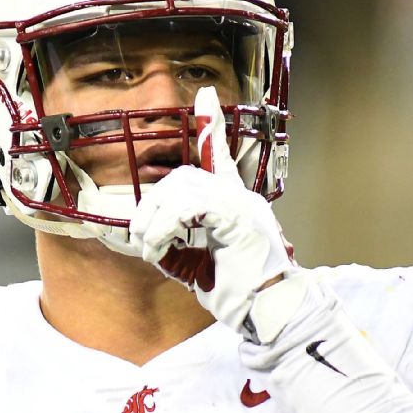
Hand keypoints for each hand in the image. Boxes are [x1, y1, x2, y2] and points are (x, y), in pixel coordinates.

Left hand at [128, 88, 294, 331]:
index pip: (220, 155)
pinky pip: (190, 207)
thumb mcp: (195, 266)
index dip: (212, 125)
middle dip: (153, 204)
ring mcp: (244, 205)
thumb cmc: (240, 296)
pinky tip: (159, 248)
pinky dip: (165, 227)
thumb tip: (145, 238)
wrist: (271, 317)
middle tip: (141, 239)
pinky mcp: (240, 218)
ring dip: (155, 220)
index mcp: (235, 204)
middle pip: (184, 176)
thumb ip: (174, 246)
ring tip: (149, 248)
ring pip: (183, 189)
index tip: (205, 96)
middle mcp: (241, 197)